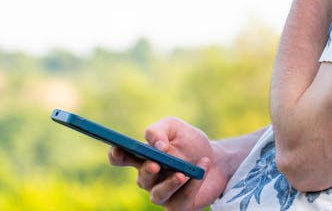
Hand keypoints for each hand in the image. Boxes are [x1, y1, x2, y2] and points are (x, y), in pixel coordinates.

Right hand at [108, 117, 224, 210]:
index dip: (116, 155)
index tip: (117, 148)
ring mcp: (163, 193)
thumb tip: (156, 145)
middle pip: (141, 178)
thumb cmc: (190, 143)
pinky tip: (202, 168)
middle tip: (155, 164)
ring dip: (169, 184)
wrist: (215, 159)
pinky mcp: (179, 206)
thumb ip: (159, 131)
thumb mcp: (175, 128)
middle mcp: (149, 178)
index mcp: (143, 157)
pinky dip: (192, 185)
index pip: (122, 158)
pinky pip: (181, 200)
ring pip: (158, 195)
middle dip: (147, 171)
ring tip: (182, 174)